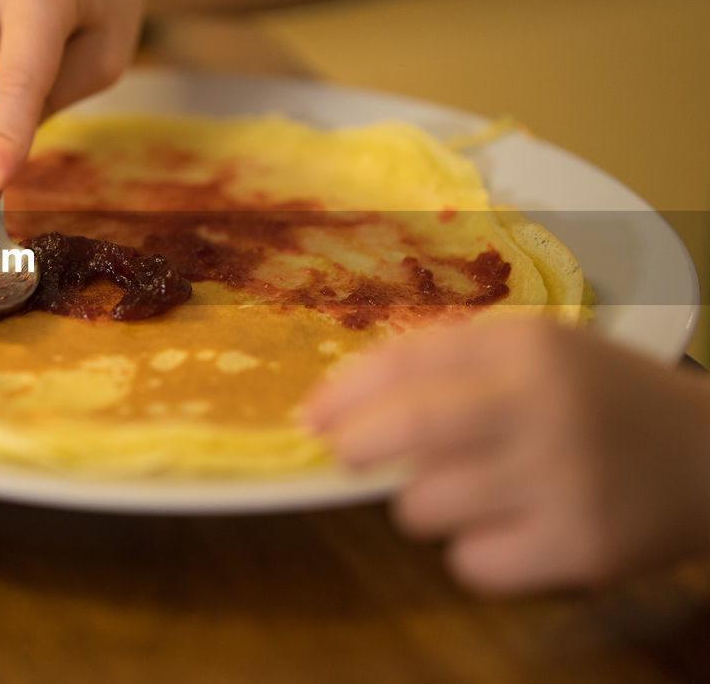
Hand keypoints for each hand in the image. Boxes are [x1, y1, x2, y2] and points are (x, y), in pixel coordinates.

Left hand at [306, 317, 709, 593]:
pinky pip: (471, 564)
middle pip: (406, 431)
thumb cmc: (601, 399)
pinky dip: (475, 552)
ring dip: (426, 504)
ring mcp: (563, 480)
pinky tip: (512, 528)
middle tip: (350, 455)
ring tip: (472, 490)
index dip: (344, 393)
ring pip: (425, 507)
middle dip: (358, 447)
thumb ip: (449, 366)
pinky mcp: (580, 547)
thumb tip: (344, 402)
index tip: (310, 417)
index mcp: (526, 347)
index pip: (404, 362)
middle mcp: (542, 407)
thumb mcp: (538, 352)